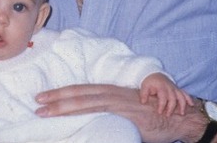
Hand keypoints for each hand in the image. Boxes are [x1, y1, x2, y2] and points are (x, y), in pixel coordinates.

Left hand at [35, 84, 203, 142]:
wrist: (179, 117)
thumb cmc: (154, 118)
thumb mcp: (127, 115)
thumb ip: (109, 117)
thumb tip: (93, 126)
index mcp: (111, 93)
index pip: (82, 91)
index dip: (62, 94)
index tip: (44, 98)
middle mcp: (112, 93)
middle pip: (79, 93)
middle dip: (56, 98)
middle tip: (37, 102)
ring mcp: (118, 101)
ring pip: (85, 100)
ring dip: (63, 105)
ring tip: (45, 110)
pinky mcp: (126, 112)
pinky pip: (100, 111)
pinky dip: (84, 113)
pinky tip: (71, 118)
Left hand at [140, 73, 193, 115]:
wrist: (155, 73)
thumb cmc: (150, 82)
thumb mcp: (144, 86)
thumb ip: (144, 94)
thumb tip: (143, 102)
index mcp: (161, 87)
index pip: (163, 97)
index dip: (162, 105)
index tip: (160, 112)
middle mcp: (170, 88)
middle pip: (173, 98)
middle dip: (171, 108)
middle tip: (167, 115)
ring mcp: (175, 88)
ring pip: (181, 96)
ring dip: (182, 105)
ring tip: (181, 113)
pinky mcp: (178, 89)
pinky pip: (185, 93)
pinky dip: (189, 99)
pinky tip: (191, 105)